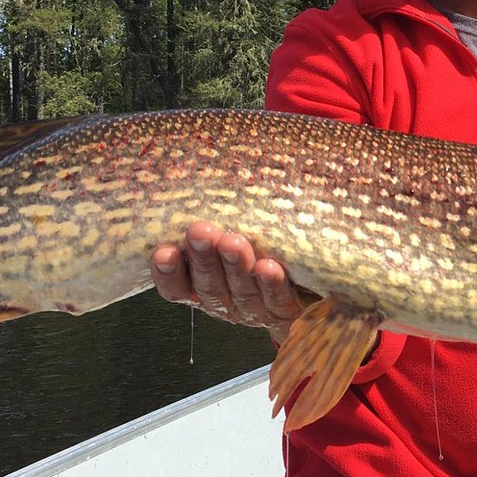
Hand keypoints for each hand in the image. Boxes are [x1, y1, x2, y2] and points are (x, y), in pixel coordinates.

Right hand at [151, 221, 301, 342]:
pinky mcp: (286, 312)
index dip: (168, 274)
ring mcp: (256, 310)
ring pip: (241, 293)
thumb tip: (190, 164)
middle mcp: (226, 300)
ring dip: (236, 268)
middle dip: (204, 259)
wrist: (313, 277)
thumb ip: (218, 211)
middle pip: (208, 287)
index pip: (177, 286)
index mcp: (204, 284)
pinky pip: (277, 301)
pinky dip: (271, 285)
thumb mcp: (236, 225)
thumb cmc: (263, 238)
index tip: (163, 252)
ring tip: (234, 243)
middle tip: (200, 233)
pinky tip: (268, 267)